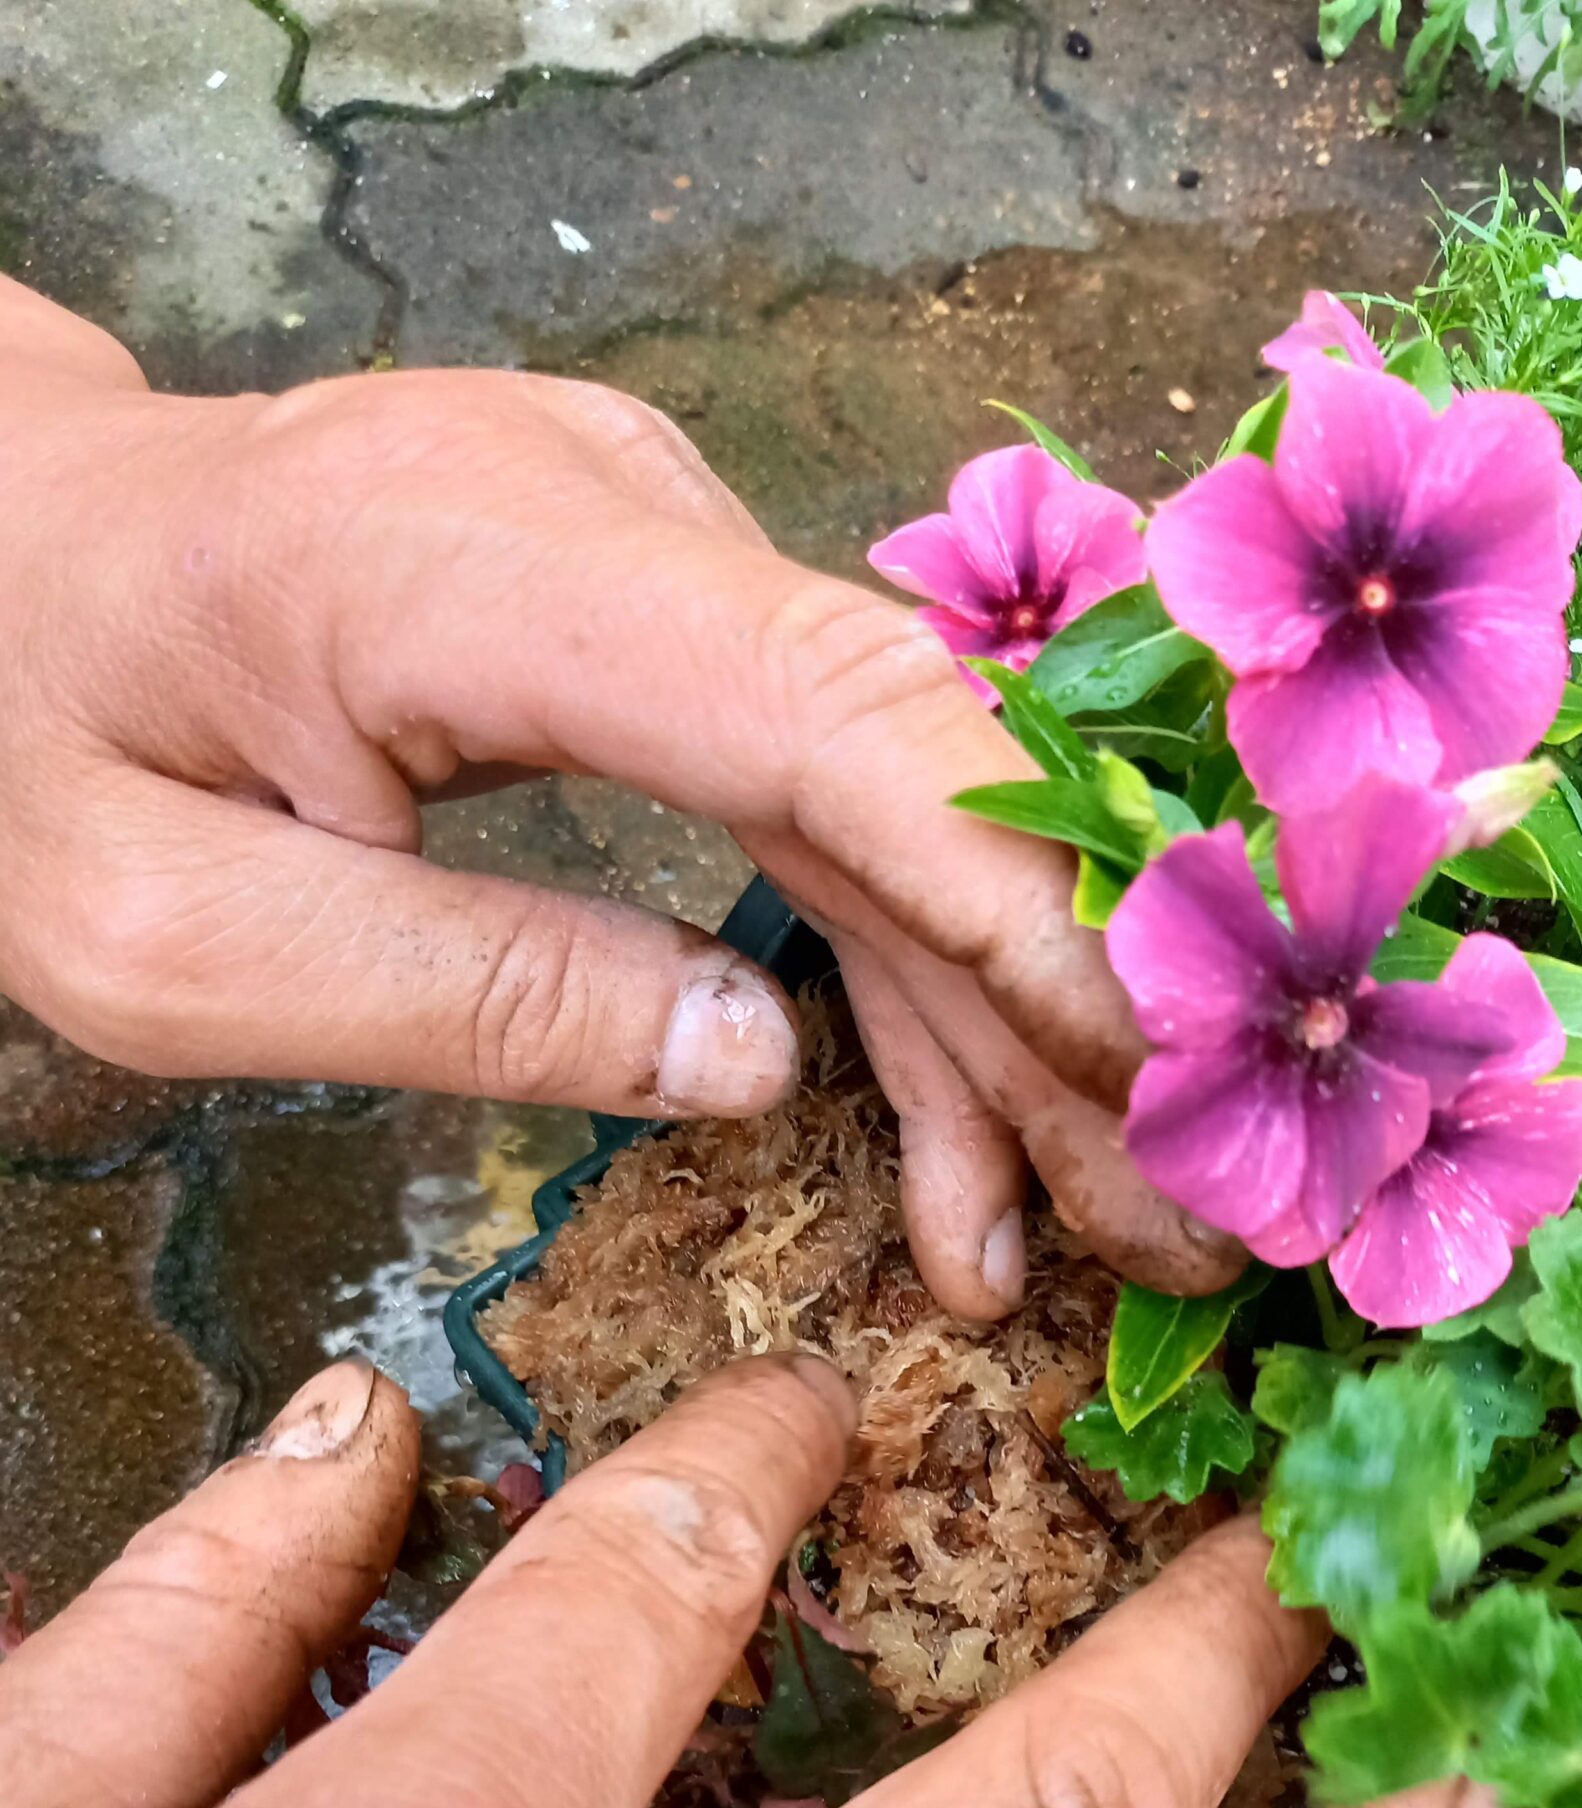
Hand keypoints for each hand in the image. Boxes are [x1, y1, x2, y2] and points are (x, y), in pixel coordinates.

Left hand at [0, 279, 1237, 1317]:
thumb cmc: (36, 738)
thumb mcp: (160, 933)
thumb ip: (453, 989)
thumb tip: (756, 1060)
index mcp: (482, 567)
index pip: (835, 716)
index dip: (1021, 894)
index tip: (1154, 1065)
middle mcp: (621, 522)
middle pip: (916, 769)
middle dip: (1071, 1003)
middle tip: (1191, 1216)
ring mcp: (658, 559)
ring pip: (899, 806)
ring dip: (1005, 1026)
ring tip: (1096, 1234)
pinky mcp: (665, 622)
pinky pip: (825, 809)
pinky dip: (899, 979)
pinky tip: (956, 1156)